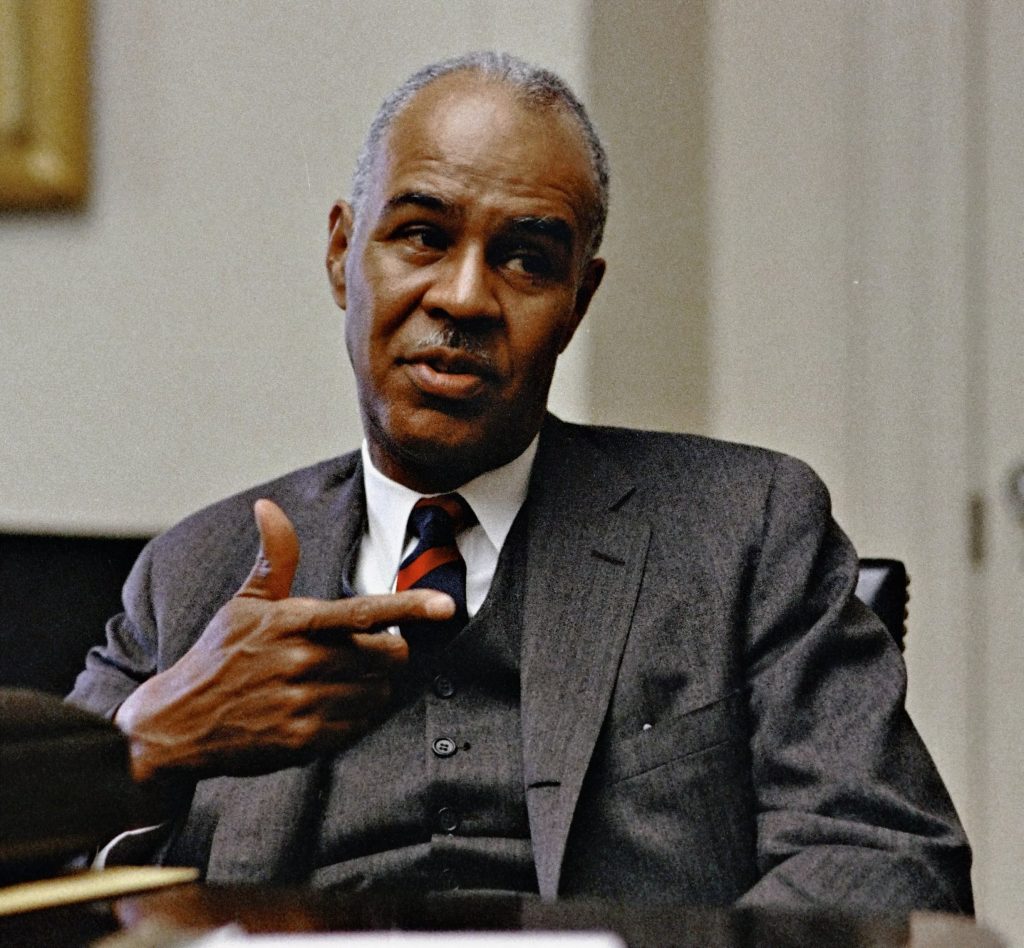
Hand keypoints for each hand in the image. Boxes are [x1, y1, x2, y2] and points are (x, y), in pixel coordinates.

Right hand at [115, 499, 453, 782]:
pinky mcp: (303, 742)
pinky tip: (329, 708)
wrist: (176, 724)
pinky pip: (358, 727)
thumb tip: (268, 506)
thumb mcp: (244, 603)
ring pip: (377, 694)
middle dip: (387, 654)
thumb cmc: (218, 655)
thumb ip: (274, 558)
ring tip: (338, 682)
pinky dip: (355, 717)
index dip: (410, 608)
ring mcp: (303, 704)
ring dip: (371, 687)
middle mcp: (301, 662)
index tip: (446, 606)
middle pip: (386, 657)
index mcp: (293, 623)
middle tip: (364, 653)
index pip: (363, 611)